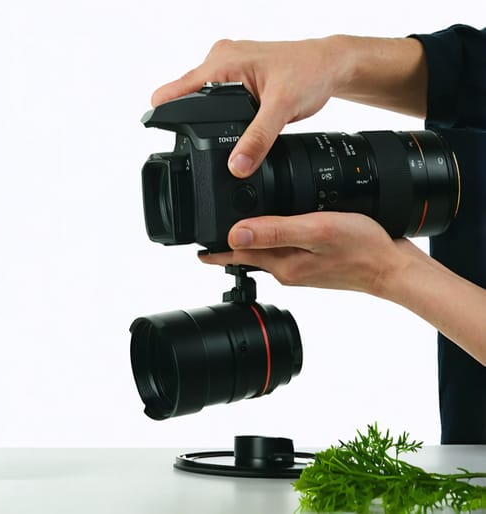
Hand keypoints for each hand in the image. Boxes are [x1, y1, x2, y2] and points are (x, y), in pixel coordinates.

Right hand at [151, 38, 344, 177]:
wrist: (332, 65)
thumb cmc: (310, 72)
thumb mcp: (282, 109)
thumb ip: (257, 139)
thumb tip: (236, 167)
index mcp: (221, 62)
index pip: (174, 91)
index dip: (163, 114)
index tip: (161, 134)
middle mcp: (218, 60)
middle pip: (185, 98)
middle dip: (193, 120)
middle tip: (216, 135)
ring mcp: (225, 68)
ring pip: (201, 99)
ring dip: (210, 116)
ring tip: (234, 124)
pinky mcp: (235, 77)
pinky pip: (215, 97)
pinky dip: (222, 113)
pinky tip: (240, 119)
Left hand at [197, 212, 419, 295]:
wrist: (395, 267)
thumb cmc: (361, 247)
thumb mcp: (314, 231)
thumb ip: (274, 232)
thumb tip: (233, 234)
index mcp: (281, 265)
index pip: (235, 256)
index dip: (212, 248)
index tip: (193, 244)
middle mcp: (286, 269)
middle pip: (247, 253)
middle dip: (226, 243)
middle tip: (206, 231)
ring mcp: (300, 267)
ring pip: (266, 250)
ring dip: (249, 239)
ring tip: (232, 228)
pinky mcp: (314, 262)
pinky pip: (286, 247)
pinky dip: (274, 236)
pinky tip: (277, 225)